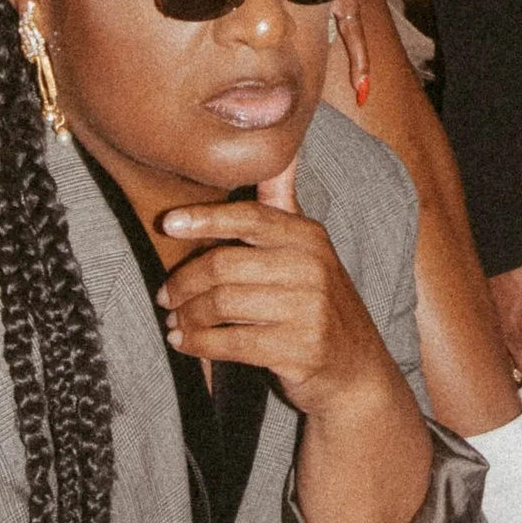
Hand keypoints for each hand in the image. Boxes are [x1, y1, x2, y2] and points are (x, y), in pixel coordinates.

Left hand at [156, 167, 405, 422]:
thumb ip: (284, 206)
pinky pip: (231, 343)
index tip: (168, 223)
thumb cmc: (320, 305)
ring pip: (223, 305)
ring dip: (188, 315)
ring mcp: (308, 310)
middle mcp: (312, 269)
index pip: (249, 218)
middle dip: (184, 282)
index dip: (205, 218)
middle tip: (164, 296)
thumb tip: (277, 151)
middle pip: (224, 265)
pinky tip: (184, 343)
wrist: (357, 371)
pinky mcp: (298, 350)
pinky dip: (199, 344)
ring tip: (173, 320)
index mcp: (309, 237)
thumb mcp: (311, 252)